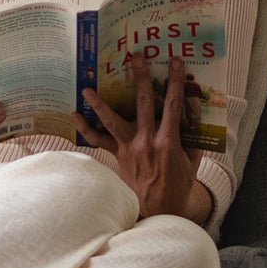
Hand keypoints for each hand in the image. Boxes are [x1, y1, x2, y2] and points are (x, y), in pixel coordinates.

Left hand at [77, 52, 213, 225]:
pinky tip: (74, 115)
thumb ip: (192, 132)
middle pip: (143, 104)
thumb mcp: (192, 158)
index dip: (175, 82)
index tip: (175, 61)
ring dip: (99, 104)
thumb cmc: (179, 182)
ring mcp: (129, 148)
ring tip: (87, 88)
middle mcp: (147, 142)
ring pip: (112, 122)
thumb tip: (192, 104)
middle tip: (135, 57)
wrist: (161, 210)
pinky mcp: (118, 155)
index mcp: (169, 141)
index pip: (173, 105)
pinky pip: (99, 141)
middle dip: (140, 78)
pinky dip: (86, 129)